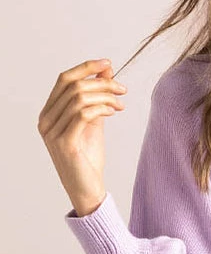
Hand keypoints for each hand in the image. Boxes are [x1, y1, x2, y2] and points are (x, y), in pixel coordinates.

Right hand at [37, 58, 126, 215]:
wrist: (87, 189)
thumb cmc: (88, 158)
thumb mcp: (93, 122)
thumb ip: (96, 98)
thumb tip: (106, 70)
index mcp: (49, 112)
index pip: (64, 79)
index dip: (86, 67)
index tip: (109, 64)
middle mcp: (46, 120)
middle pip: (73, 86)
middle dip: (101, 82)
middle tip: (122, 89)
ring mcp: (52, 132)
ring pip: (79, 98)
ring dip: (105, 96)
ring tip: (121, 104)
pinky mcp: (64, 143)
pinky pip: (83, 114)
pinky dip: (102, 108)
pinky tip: (113, 112)